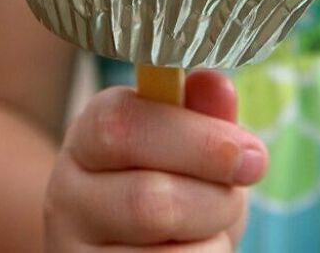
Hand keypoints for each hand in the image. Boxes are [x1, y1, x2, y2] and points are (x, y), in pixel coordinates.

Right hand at [44, 70, 267, 250]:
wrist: (133, 238)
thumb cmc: (171, 177)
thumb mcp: (189, 141)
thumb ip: (203, 112)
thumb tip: (215, 83)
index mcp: (92, 130)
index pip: (124, 125)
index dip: (197, 140)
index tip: (251, 154)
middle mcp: (68, 189)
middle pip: (149, 201)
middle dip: (214, 200)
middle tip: (234, 195)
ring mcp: (72, 246)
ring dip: (210, 240)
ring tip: (207, 225)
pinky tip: (187, 249)